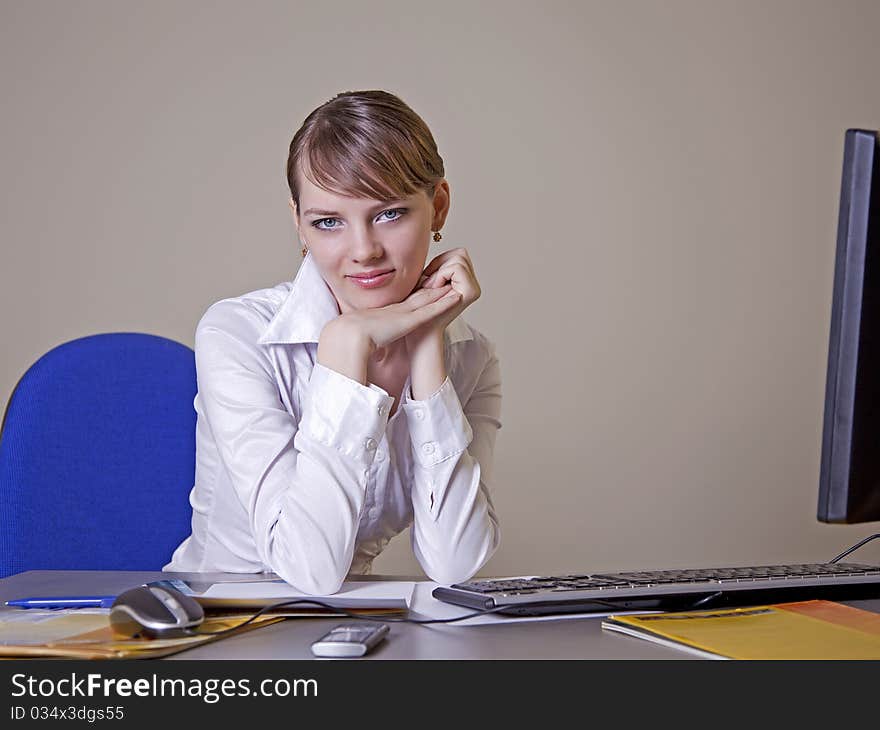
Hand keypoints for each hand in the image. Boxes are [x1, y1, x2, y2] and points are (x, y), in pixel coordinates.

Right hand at [317, 283, 461, 382]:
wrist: (348, 335)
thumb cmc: (349, 338)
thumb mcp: (359, 336)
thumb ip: (365, 339)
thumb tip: (363, 348)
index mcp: (384, 315)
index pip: (404, 303)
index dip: (415, 296)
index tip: (423, 290)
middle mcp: (396, 310)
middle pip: (418, 296)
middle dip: (431, 288)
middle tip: (443, 279)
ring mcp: (404, 313)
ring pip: (428, 299)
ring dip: (441, 292)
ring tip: (454, 283)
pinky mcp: (410, 320)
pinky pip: (432, 309)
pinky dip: (444, 303)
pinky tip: (456, 298)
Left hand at [405, 248, 480, 349]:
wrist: (417, 329)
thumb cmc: (416, 308)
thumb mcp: (426, 283)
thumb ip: (435, 267)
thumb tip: (433, 239)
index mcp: (465, 283)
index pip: (459, 253)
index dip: (440, 261)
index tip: (427, 278)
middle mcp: (474, 286)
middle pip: (461, 253)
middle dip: (441, 265)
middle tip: (429, 283)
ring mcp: (474, 289)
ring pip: (459, 258)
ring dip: (440, 271)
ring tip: (431, 288)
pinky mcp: (471, 292)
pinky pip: (456, 268)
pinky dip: (442, 275)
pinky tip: (435, 290)